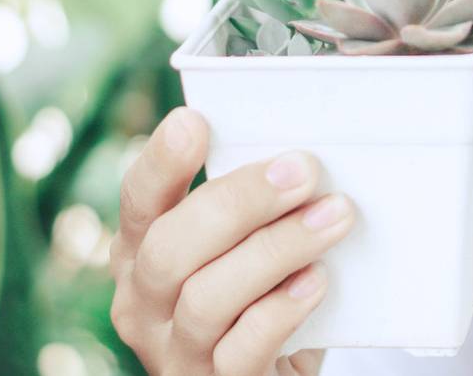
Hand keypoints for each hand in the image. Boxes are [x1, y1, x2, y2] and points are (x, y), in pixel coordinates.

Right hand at [109, 107, 356, 374]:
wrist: (269, 372)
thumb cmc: (259, 293)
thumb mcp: (240, 246)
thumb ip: (250, 208)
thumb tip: (298, 155)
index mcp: (141, 251)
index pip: (138, 200)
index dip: (161, 161)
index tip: (195, 122)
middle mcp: (144, 302)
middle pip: (170, 247)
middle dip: (240, 202)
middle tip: (304, 170)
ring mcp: (176, 351)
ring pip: (207, 298)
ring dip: (277, 249)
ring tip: (334, 218)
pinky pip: (242, 350)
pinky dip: (281, 310)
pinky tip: (316, 281)